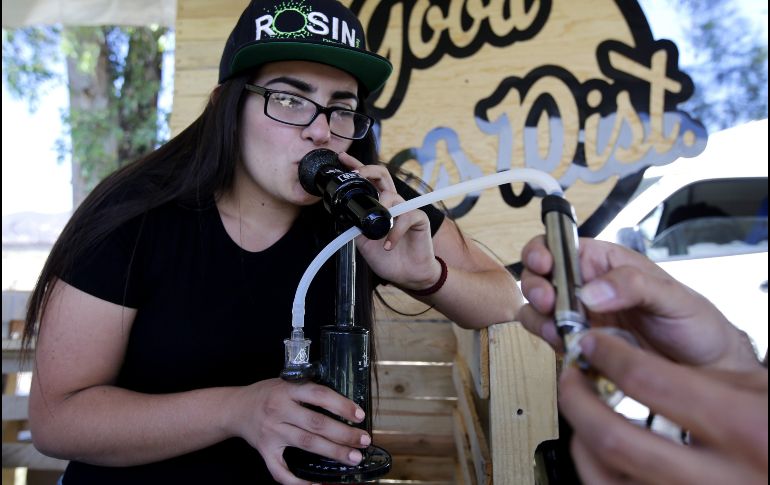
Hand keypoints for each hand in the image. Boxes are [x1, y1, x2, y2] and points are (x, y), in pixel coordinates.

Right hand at [231, 378, 369, 484]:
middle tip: (363, 441)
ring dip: (333, 452)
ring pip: (306, 443)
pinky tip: (318, 484)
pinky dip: (299, 481)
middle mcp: (279, 410)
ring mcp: (271, 432)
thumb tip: (344, 405)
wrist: (235, 408)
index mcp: (287, 390)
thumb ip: (308, 391)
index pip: (319, 395)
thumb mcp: (286, 382)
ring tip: (353, 458)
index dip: (342, 405)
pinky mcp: (265, 451)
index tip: (360, 415)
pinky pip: (281, 471)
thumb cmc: (267, 394)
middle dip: (344, 434)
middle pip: (317, 424)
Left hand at [338, 152, 439, 290]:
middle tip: (358, 174)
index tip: (343, 160)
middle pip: (383, 175)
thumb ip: (355, 226)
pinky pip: (405, 218)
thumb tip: (341, 213)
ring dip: (382, 210)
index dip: (357, 167)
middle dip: (369, 170)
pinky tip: (388, 245)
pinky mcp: (418, 219)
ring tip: (378, 229)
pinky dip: (394, 233)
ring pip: (391, 196)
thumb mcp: (363, 241)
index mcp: (378, 206)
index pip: (369, 181)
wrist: (406, 276)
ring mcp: (406, 209)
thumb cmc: (387, 257)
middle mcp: (392, 203)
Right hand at [517, 236, 759, 370]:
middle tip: (548, 301)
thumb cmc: (695, 323)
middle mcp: (586, 287)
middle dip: (536, 286)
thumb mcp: (672, 296)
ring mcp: (580, 317)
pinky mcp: (579, 345)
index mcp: (605, 263)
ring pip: (538, 309)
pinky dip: (547, 341)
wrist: (707, 369)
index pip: (561, 244)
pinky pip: (550, 339)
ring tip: (555, 327)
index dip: (543, 250)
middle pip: (541, 277)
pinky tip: (564, 344)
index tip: (544, 263)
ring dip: (537, 316)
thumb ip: (633, 285)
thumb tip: (590, 292)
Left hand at [561, 330, 767, 484]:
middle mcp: (720, 477)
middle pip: (615, 436)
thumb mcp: (759, 392)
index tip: (594, 344)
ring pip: (606, 476)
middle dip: (578, 398)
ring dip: (580, 436)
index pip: (651, 382)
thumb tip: (630, 363)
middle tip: (572, 374)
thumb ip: (701, 379)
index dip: (610, 356)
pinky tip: (596, 448)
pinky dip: (596, 469)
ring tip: (580, 408)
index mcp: (745, 428)